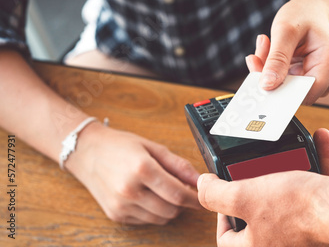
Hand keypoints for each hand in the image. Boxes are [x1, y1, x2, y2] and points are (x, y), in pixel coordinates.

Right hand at [65, 122, 201, 224]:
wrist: (87, 152)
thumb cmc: (120, 146)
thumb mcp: (153, 147)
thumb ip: (178, 165)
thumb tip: (199, 179)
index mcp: (142, 169)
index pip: (178, 194)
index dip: (195, 198)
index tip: (202, 196)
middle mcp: (130, 190)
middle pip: (171, 209)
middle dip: (183, 203)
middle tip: (184, 191)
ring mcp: (121, 205)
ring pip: (161, 218)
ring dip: (170, 209)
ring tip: (166, 192)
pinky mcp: (116, 215)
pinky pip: (146, 221)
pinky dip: (154, 212)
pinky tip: (150, 196)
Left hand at [198, 128, 328, 246]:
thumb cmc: (299, 210)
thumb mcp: (245, 196)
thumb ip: (216, 194)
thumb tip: (202, 187)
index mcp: (258, 244)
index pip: (228, 237)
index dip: (220, 215)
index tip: (223, 194)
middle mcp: (281, 239)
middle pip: (259, 210)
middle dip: (258, 181)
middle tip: (255, 163)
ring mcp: (306, 225)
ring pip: (290, 193)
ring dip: (289, 166)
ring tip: (285, 148)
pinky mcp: (327, 209)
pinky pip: (319, 181)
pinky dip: (318, 159)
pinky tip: (318, 138)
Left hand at [246, 0, 328, 104]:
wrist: (311, 11)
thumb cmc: (302, 15)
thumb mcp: (285, 31)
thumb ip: (277, 59)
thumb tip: (267, 85)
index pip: (306, 93)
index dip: (281, 90)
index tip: (258, 78)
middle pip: (295, 92)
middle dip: (271, 76)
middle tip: (256, 56)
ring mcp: (323, 81)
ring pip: (288, 88)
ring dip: (271, 71)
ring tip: (267, 46)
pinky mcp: (311, 81)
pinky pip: (287, 84)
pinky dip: (274, 70)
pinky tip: (271, 51)